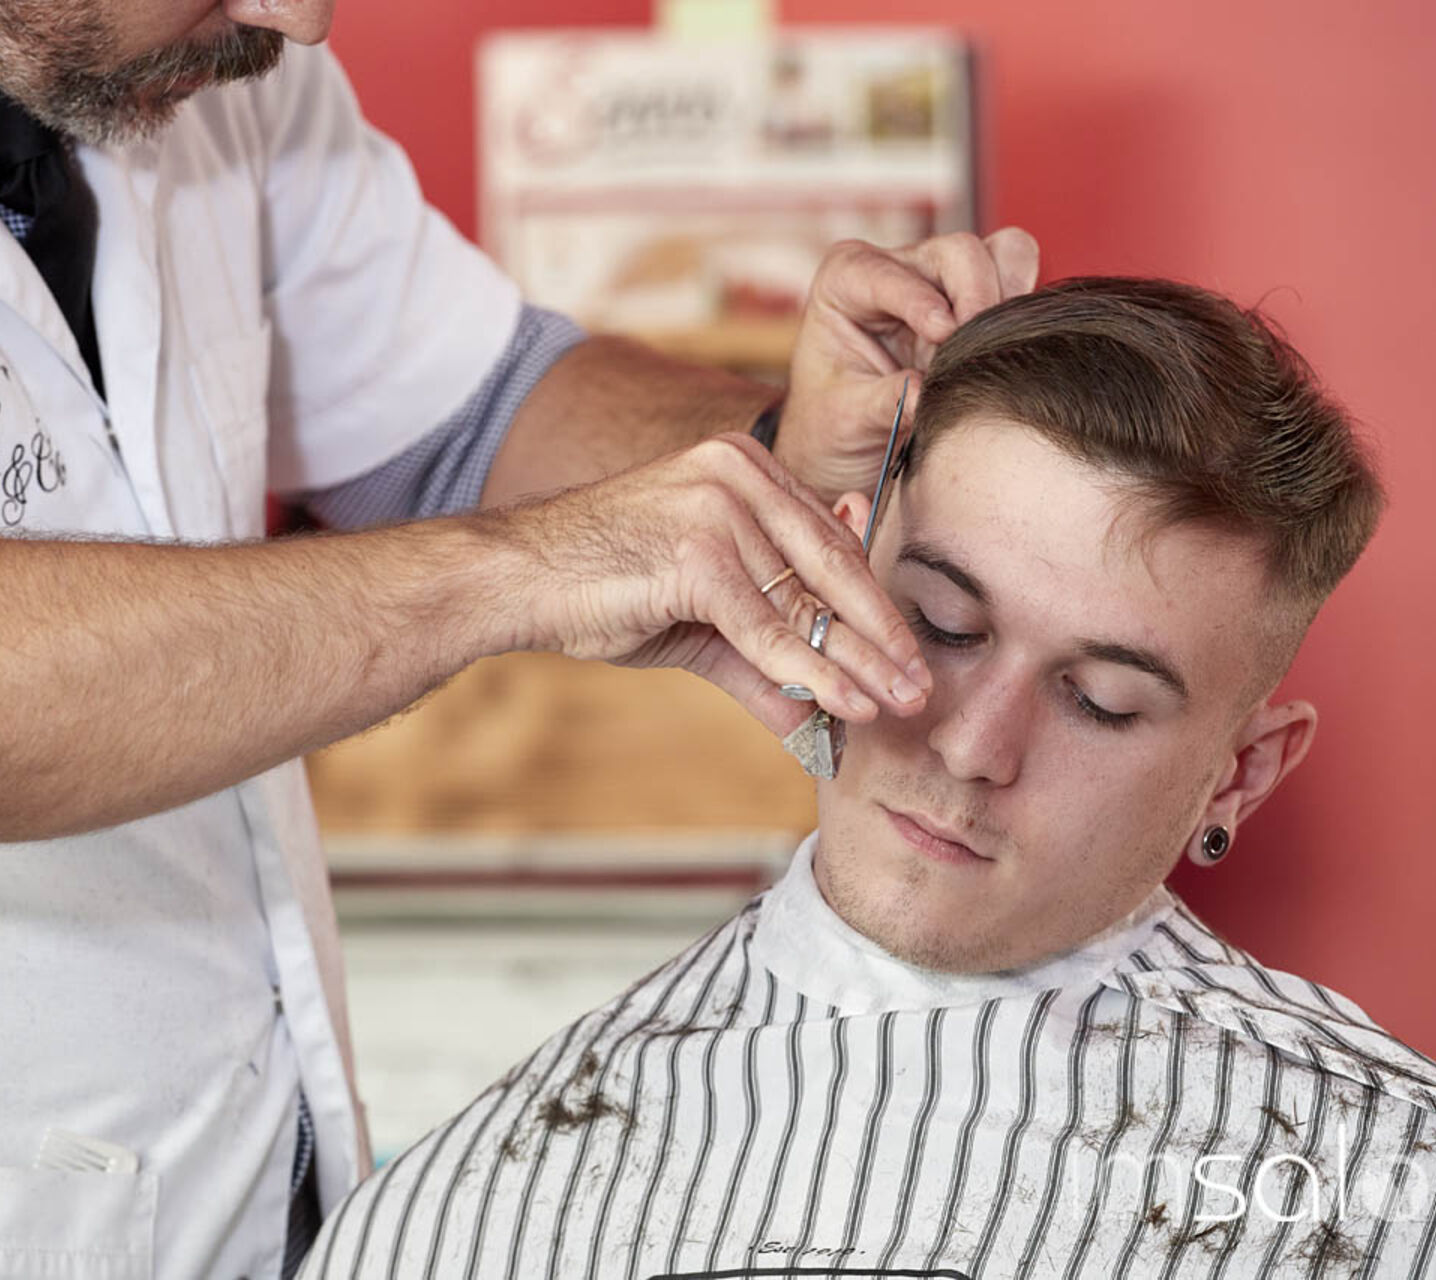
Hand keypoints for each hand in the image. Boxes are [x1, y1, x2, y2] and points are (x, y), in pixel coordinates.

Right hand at [502, 433, 930, 736]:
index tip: (906, 653)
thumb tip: (815, 720)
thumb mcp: (696, 620)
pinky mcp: (696, 550)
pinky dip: (809, 671)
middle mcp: (738, 471)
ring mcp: (717, 506)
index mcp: (743, 467)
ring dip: (858, 660)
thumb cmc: (597, 590)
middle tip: (922, 687)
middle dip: (881, 633)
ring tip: (898, 705)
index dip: (872, 601)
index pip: (828, 539)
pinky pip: (765, 626)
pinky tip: (844, 704)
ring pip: (806, 598)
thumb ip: (760, 659)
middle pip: (833, 563)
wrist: (513, 578)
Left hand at [777, 227, 1040, 497]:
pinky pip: (1019, 282)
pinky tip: (1009, 351)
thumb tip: (927, 394)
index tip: (944, 332)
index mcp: (847, 280)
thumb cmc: (833, 424)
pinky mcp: (978, 301)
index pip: (889, 274)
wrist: (850, 445)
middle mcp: (898, 267)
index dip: (922, 300)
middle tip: (984, 345)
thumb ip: (885, 401)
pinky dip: (1023, 311)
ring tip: (999, 348)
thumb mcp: (846, 419)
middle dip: (977, 293)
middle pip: (958, 251)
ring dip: (1008, 297)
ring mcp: (943, 280)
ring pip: (1002, 253)